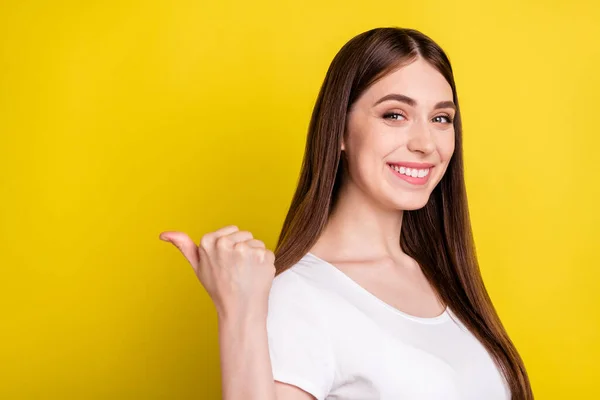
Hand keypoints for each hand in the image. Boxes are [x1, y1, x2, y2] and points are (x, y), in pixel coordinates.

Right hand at [159, 225, 275, 319]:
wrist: (239, 310)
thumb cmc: (219, 288)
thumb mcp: (198, 266)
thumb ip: (184, 246)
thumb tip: (163, 234)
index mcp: (208, 241)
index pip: (231, 230)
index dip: (231, 246)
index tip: (227, 262)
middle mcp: (225, 242)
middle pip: (245, 234)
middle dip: (243, 249)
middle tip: (236, 270)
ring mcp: (245, 249)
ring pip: (256, 243)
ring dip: (254, 256)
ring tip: (245, 273)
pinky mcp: (262, 256)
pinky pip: (267, 252)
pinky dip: (264, 263)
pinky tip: (255, 276)